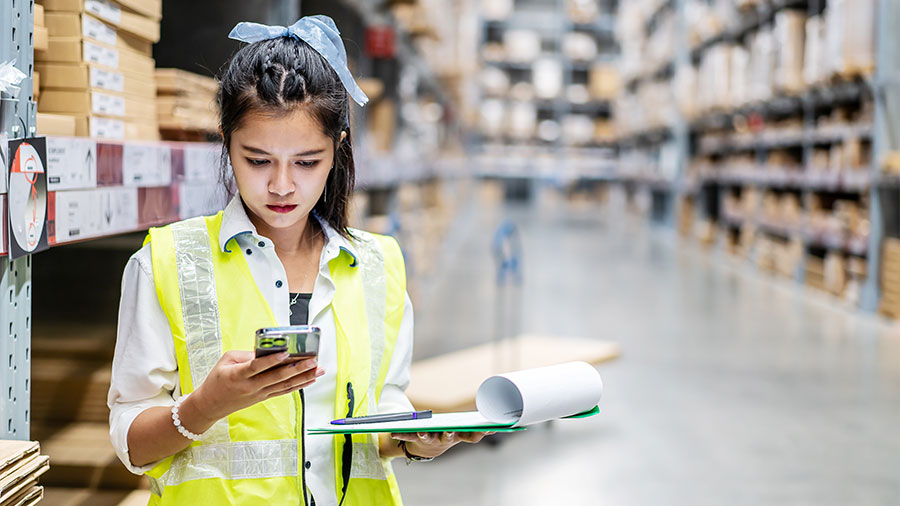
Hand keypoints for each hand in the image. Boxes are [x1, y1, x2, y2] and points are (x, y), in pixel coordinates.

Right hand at [192, 350, 323, 421]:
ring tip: (319, 369)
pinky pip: (284, 391)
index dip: (272, 360)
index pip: (257, 366)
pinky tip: (311, 379)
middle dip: (297, 368)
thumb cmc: (217, 379)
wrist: (211, 405)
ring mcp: (259, 394)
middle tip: (313, 360)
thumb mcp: (226, 360)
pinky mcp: (264, 398)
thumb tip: (270, 349)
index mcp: (238, 375)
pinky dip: (298, 385)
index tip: (286, 352)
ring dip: (303, 377)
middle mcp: (251, 386)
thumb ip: (247, 354)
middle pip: (277, 377)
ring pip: (285, 385)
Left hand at [390, 431, 494, 458]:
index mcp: (457, 436)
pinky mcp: (414, 439)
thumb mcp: (460, 432)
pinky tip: (392, 433)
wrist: (424, 449)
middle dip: (449, 435)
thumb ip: (474, 429)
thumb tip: (493, 425)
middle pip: (448, 438)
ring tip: (421, 431)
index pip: (471, 436)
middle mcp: (444, 440)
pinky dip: (400, 434)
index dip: (479, 433)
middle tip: (450, 431)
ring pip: (427, 437)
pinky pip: (406, 436)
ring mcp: (429, 440)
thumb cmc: (444, 435)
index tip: (488, 428)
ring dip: (424, 435)